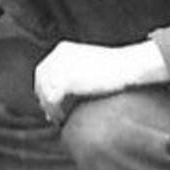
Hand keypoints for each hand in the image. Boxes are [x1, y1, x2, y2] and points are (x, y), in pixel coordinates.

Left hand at [33, 39, 169, 123]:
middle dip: (45, 100)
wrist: (128, 66)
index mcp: (61, 50)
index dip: (45, 89)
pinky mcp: (65, 80)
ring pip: (45, 93)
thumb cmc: (115, 69)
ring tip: (60, 119)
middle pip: (41, 83)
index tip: (51, 104)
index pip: (44, 72)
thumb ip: (72, 76)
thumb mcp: (88, 66)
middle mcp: (57, 56)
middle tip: (53, 116)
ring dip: (50, 108)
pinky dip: (56, 111)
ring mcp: (59, 67)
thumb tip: (58, 96)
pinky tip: (64, 118)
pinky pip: (52, 101)